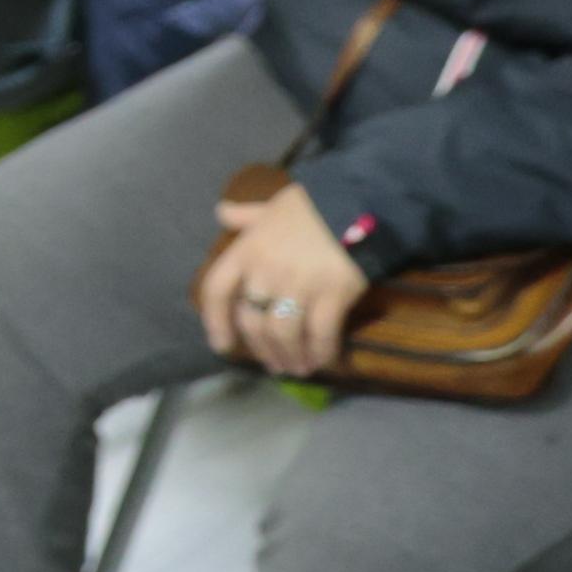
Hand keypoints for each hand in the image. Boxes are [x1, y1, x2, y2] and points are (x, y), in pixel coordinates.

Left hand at [198, 180, 368, 378]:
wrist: (356, 203)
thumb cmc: (310, 206)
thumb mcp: (271, 207)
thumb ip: (246, 216)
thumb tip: (221, 213)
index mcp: (246, 250)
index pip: (217, 290)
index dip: (215, 322)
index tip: (222, 345)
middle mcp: (266, 271)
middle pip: (252, 321)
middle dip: (261, 349)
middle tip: (273, 363)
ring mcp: (298, 285)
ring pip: (283, 334)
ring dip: (289, 357)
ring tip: (297, 367)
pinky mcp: (332, 296)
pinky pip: (320, 335)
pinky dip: (320, 353)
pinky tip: (322, 361)